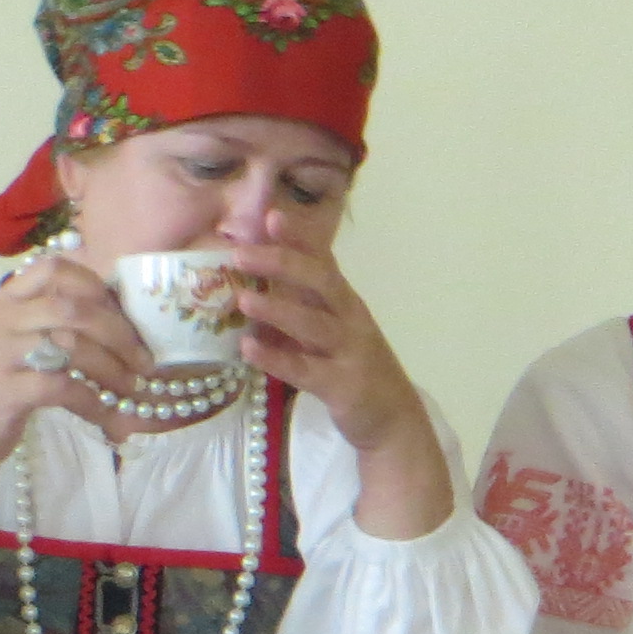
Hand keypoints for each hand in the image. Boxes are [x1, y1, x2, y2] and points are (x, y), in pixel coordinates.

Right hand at [0, 252, 152, 558]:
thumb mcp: (17, 343)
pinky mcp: (3, 391)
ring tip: (134, 386)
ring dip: (114, 368)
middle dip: (120, 332)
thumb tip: (120, 315)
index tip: (120, 311)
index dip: (94, 284)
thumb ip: (52, 322)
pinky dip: (93, 400)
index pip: (51, 268)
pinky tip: (106, 411)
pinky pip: (62, 388)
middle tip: (145, 359)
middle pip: (73, 308)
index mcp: (4, 302)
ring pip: (71, 346)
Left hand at [224, 239, 446, 535]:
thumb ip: (297, 305)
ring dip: (277, 309)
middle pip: (321, 282)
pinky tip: (249, 349)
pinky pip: (306, 370)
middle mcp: (351, 320)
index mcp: (344, 302)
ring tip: (243, 299)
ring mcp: (350, 352)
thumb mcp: (330, 328)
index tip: (270, 216)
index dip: (298, 238)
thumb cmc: (351, 367)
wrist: (391, 417)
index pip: (322, 260)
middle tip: (241, 253)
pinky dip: (277, 358)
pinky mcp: (344, 386)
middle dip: (283, 263)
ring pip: (313, 324)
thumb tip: (249, 279)